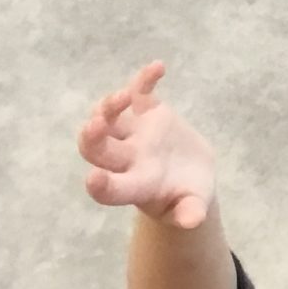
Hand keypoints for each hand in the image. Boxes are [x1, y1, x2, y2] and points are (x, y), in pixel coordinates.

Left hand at [76, 62, 215, 228]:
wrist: (189, 174)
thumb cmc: (187, 197)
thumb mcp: (192, 207)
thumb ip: (190, 212)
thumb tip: (194, 220)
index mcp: (135, 186)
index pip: (111, 189)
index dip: (101, 186)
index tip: (94, 180)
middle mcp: (126, 158)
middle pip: (98, 149)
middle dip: (93, 137)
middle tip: (95, 125)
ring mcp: (135, 133)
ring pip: (111, 118)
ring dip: (110, 107)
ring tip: (124, 97)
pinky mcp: (149, 113)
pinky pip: (141, 93)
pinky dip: (145, 80)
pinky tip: (157, 67)